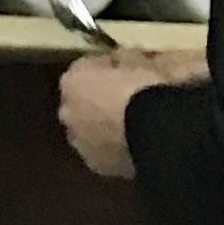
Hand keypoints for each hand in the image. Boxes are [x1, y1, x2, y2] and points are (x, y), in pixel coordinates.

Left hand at [57, 50, 163, 181]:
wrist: (156, 132)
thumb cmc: (144, 90)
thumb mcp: (140, 60)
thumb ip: (127, 58)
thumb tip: (126, 58)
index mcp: (72, 80)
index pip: (87, 66)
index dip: (108, 66)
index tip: (127, 68)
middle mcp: (67, 111)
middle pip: (82, 100)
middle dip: (100, 98)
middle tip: (129, 98)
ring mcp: (80, 142)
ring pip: (91, 128)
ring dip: (105, 125)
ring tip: (134, 124)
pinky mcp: (97, 166)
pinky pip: (104, 150)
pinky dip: (114, 146)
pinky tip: (135, 142)